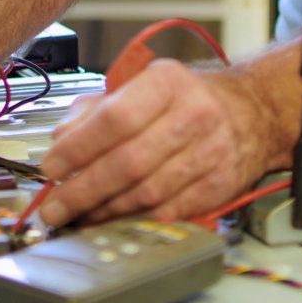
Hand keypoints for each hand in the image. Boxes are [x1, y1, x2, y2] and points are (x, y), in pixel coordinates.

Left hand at [35, 59, 280, 225]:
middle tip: (54, 207)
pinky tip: (114, 220)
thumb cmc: (184, 99)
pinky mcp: (220, 184)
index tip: (50, 167)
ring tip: (78, 216)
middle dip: (83, 190)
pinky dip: (136, 220)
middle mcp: (193, 114)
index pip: (115, 118)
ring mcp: (210, 152)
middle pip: (128, 162)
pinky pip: (170, 211)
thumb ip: (95, 109)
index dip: (78, 147)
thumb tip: (60, 138)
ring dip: (105, 210)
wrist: (250, 112)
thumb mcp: (140, 86)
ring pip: (147, 192)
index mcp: (166, 82)